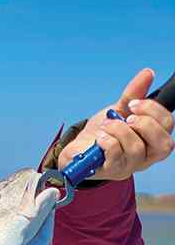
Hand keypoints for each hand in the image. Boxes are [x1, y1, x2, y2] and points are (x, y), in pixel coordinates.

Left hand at [57, 68, 173, 180]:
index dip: (154, 111)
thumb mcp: (118, 110)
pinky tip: (100, 138)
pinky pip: (115, 156)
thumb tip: (148, 73)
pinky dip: (108, 142)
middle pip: (163, 144)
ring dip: (120, 130)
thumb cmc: (103, 132)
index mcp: (151, 141)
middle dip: (145, 124)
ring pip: (136, 149)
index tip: (134, 103)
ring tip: (106, 125)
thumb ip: (134, 94)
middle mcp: (144, 157)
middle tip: (126, 116)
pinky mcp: (109, 171)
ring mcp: (128, 166)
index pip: (168, 126)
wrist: (78, 149)